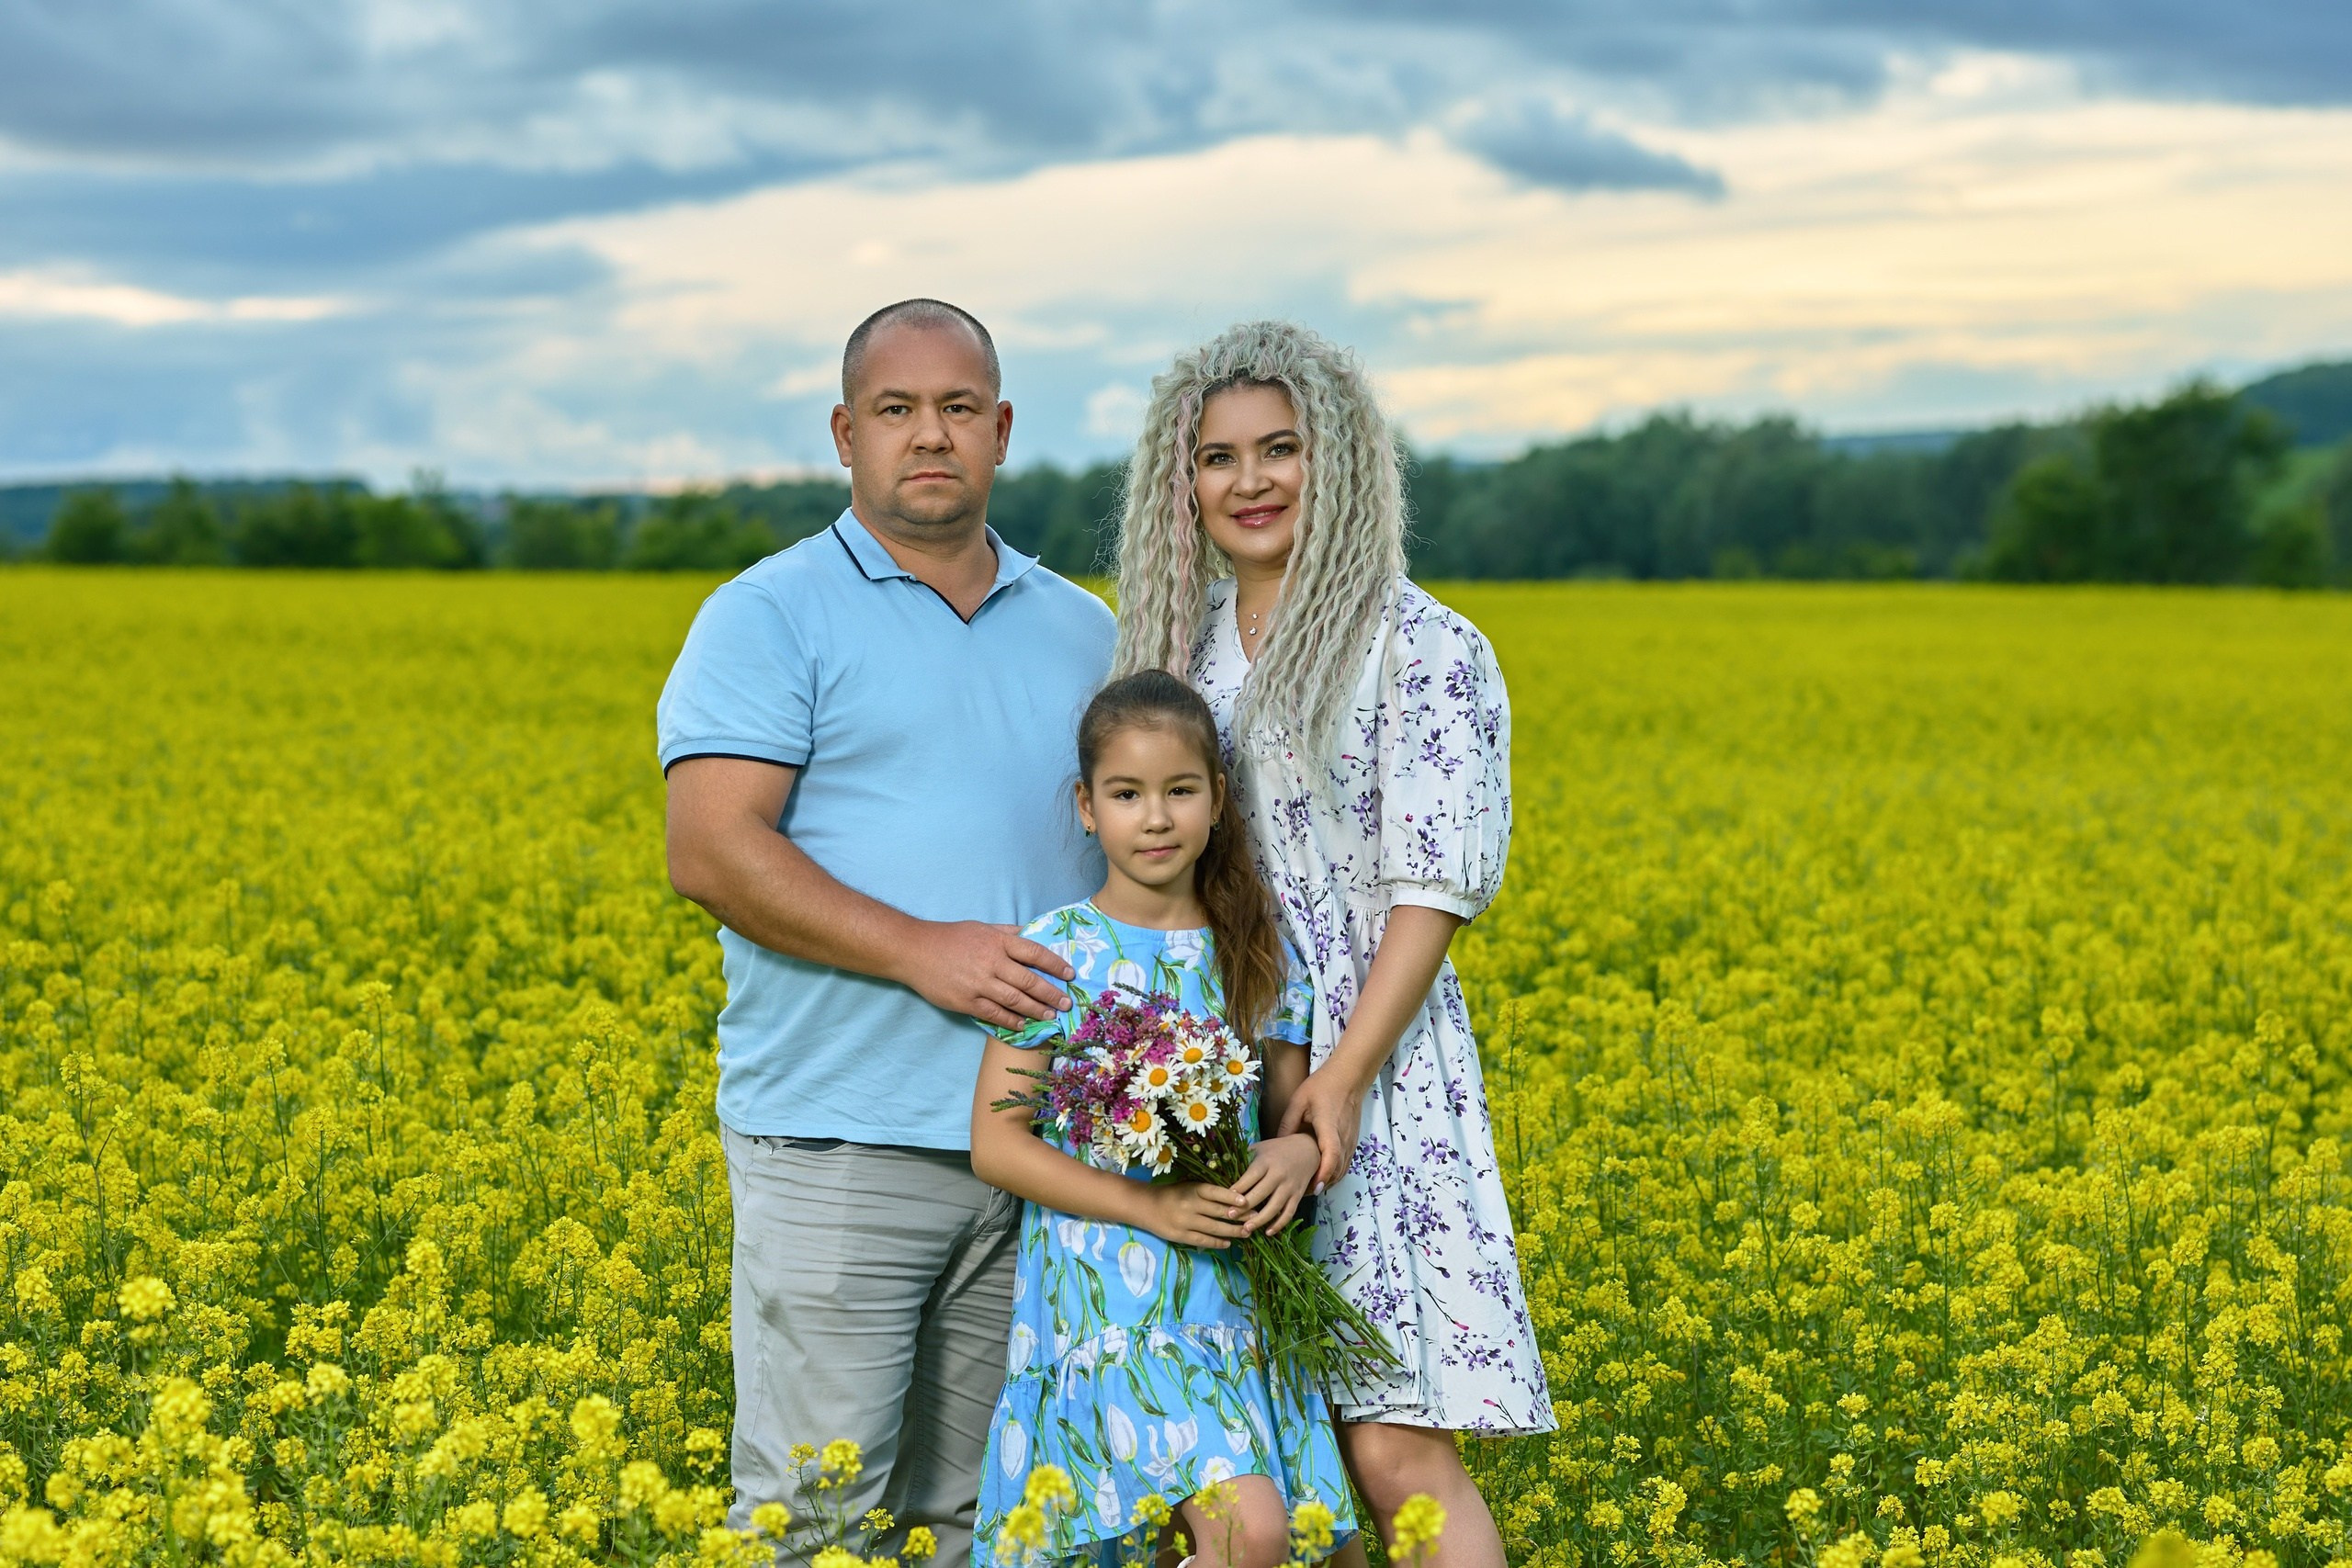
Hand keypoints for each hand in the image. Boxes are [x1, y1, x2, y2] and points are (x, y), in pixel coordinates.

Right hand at [900, 921, 1074, 1028]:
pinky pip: (994, 1013)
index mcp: (997, 942)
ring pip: (1015, 1000)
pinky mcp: (966, 1001)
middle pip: (1029, 980)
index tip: (1070, 975)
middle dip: (1051, 993)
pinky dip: (1011, 1020)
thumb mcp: (981, 927)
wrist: (914, 951)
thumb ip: (1007, 932)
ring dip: (1036, 1009)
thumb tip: (1032, 932)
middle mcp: (991, 962)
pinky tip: (1023, 1024)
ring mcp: (978, 983)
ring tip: (1050, 1016)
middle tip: (1066, 1003)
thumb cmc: (950, 938)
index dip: (1055, 964)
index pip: (1034, 953)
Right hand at [1137, 1182, 1252, 1249]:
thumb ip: (1208, 1192)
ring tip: (1246, 1232)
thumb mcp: (1189, 1186)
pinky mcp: (1181, 1236)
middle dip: (1239, 1216)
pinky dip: (1217, 1243)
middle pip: (1219, 1212)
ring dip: (1233, 1231)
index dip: (1232, 1197)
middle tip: (1255, 1218)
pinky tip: (1228, 1243)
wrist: (1146, 1206)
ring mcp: (1185, 1222)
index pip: (1216, 1192)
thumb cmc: (1173, 1193)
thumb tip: (1236, 1198)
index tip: (1247, 1201)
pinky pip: (1203, 1241)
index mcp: (1193, 1188)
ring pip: (1214, 1228)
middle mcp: (1190, 1204)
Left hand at [1233, 1134, 1318, 1235]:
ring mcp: (1289, 1186)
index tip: (1224, 1199)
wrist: (1307, 1150)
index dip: (1237, 1189)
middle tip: (1229, 1216)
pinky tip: (1268, 1232)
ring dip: (1260, 1220)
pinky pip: (1289, 1213)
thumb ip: (1242, 1159)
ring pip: (1274, 1207)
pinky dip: (1279, 1224)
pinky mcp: (1298, 1196)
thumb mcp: (1259, 1148)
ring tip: (1246, 1229)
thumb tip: (1217, 1168)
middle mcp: (1279, 1174)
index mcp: (1266, 1161)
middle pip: (1260, 1194)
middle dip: (1244, 1207)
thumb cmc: (1276, 1150)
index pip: (1250, 1177)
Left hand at [1276, 1064, 1368, 1190]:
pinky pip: (1345, 1164)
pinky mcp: (1353, 1141)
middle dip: (1321, 1184)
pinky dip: (1334, 1174)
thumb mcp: (1299, 1100)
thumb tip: (1275, 1145)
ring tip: (1308, 1189)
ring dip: (1328, 1181)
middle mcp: (1344, 1136)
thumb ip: (1288, 1124)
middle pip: (1337, 1169)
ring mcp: (1351, 1140)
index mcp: (1329, 1125)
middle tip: (1301, 1195)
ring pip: (1342, 1169)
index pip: (1331, 1154)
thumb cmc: (1323, 1085)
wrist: (1349, 1077)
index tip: (1312, 1187)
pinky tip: (1320, 1177)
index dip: (1323, 1173)